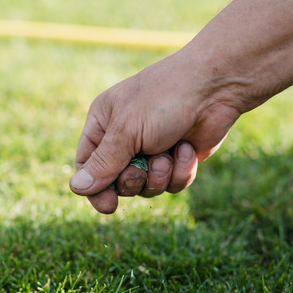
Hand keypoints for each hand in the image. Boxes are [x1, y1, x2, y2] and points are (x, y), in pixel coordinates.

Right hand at [69, 51, 240, 212]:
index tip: (108, 205)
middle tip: (142, 166)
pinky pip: (172, 185)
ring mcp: (153, 150)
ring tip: (169, 152)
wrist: (217, 87)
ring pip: (146, 188)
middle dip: (133, 180)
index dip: (95, 188)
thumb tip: (76, 188)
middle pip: (117, 183)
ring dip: (159, 175)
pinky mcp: (178, 159)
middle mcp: (125, 138)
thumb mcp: (127, 130)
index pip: (87, 166)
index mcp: (103, 123)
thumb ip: (103, 163)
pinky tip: (188, 149)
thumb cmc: (165, 99)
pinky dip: (181, 171)